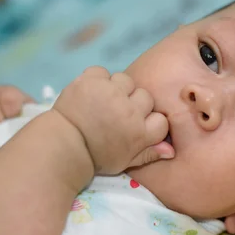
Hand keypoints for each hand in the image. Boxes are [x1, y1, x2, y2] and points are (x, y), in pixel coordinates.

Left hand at [53, 67, 173, 174]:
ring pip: (125, 80)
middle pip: (145, 97)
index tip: (135, 125)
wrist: (62, 146)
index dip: (149, 121)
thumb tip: (171, 150)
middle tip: (116, 114)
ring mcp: (111, 93)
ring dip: (117, 89)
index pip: (161, 119)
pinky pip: (102, 72)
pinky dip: (96, 80)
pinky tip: (90, 93)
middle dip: (133, 103)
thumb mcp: (124, 162)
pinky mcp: (91, 81)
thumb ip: (148, 154)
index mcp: (140, 133)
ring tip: (103, 101)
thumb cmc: (95, 157)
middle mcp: (130, 111)